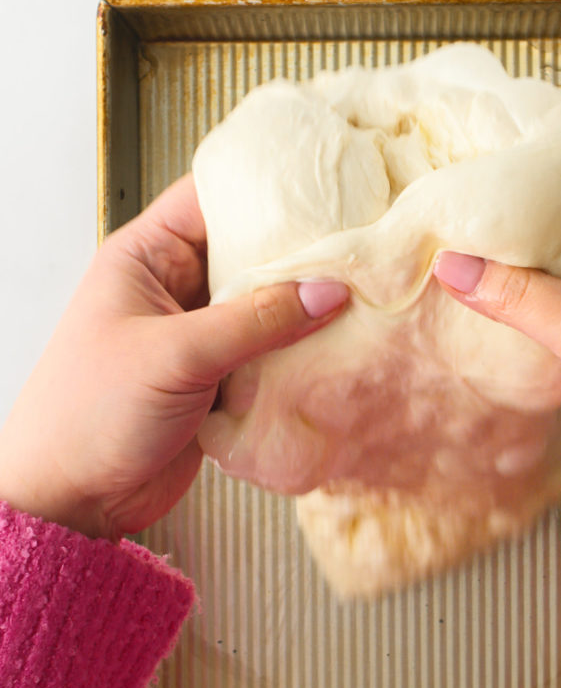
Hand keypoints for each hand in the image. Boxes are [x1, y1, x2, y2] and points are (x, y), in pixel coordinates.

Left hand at [0, 175, 347, 540]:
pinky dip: (296, 353)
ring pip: (263, 306)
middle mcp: (174, 289)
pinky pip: (266, 353)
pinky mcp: (217, 379)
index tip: (320, 189)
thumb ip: (256, 320)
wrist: (75, 498)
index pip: (208, 199)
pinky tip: (335, 345)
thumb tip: (328, 291)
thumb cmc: (93, 413)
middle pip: (246, 253)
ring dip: (302, 309)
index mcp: (146, 258)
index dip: (262, 191)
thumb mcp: (176, 354)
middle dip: (296, 255)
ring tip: (359, 296)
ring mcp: (197, 335)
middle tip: (354, 248)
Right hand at [434, 151, 560, 524]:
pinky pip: (558, 307)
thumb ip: (521, 297)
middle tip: (457, 211)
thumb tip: (454, 266)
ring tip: (459, 253)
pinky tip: (485, 305)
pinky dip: (524, 305)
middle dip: (517, 218)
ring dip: (517, 266)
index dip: (540, 164)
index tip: (483, 163)